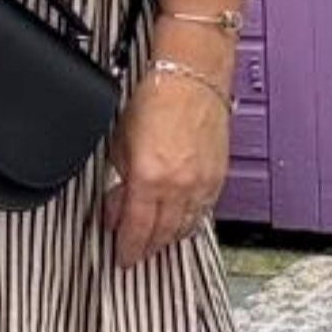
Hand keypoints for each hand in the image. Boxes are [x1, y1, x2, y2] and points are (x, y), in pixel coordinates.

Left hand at [102, 50, 232, 268]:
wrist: (190, 76)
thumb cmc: (156, 97)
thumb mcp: (121, 140)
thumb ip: (118, 180)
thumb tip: (114, 207)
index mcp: (148, 178)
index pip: (136, 230)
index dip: (127, 248)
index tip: (121, 255)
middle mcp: (177, 187)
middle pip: (161, 235)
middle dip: (146, 246)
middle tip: (135, 249)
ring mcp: (201, 184)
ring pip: (184, 228)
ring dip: (167, 237)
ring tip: (155, 239)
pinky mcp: (217, 178)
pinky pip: (203, 213)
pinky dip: (189, 221)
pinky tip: (179, 221)